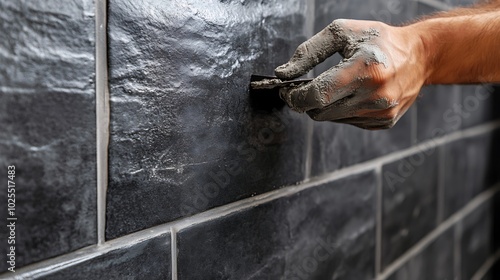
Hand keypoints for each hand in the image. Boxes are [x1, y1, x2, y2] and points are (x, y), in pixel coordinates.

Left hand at [275, 19, 427, 129]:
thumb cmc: (378, 40)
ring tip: (332, 86)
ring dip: (324, 105)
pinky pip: (348, 122)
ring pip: (332, 119)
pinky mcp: (384, 122)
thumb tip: (282, 74)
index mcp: (365, 69)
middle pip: (321, 111)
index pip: (317, 95)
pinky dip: (341, 110)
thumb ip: (308, 52)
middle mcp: (375, 95)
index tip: (287, 91)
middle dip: (305, 101)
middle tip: (302, 88)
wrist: (419, 56)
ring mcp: (381, 112)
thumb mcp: (342, 33)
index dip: (295, 96)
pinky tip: (352, 94)